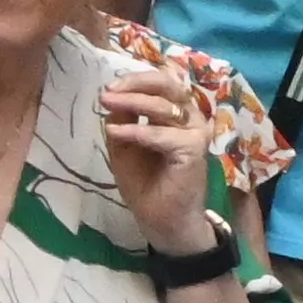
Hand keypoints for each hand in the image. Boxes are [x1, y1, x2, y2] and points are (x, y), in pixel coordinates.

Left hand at [101, 61, 217, 251]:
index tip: (108, 88)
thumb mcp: (125, 147)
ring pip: (165, 107)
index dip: (135, 81)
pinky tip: (115, 132)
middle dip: (136, 84)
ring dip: (133, 102)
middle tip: (109, 91)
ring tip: (107, 103)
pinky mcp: (194, 150)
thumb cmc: (146, 184)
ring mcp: (195, 132)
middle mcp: (189, 119)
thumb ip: (122, 122)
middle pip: (168, 86)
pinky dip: (138, 131)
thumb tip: (112, 97)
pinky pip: (163, 135)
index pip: (161, 85)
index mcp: (175, 115)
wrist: (161, 221)